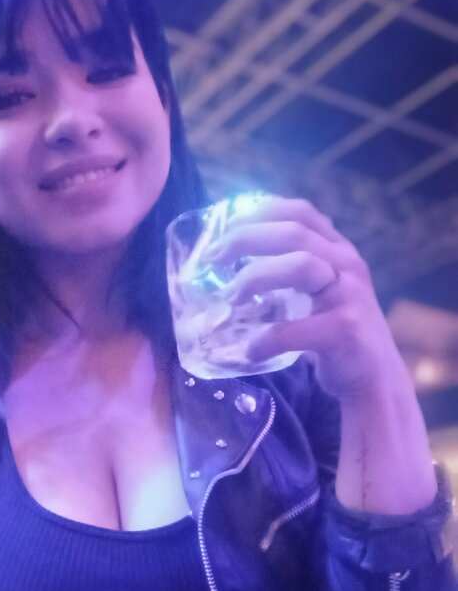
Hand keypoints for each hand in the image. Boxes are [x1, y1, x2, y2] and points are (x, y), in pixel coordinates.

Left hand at [201, 195, 407, 402]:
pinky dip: (265, 340)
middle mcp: (346, 265)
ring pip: (299, 266)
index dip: (260, 212)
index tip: (225, 226)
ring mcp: (349, 296)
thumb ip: (290, 273)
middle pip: (293, 233)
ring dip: (254, 278)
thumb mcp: (320, 292)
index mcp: (338, 250)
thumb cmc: (337, 332)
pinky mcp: (345, 331)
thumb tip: (229, 263)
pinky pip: (294, 330)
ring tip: (230, 300)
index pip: (300, 212)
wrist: (377, 378)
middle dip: (245, 240)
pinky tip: (251, 351)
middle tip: (212, 259)